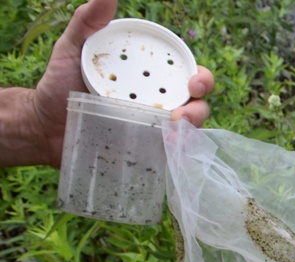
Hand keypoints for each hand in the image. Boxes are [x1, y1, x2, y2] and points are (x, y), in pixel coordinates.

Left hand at [31, 0, 214, 166]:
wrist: (42, 125)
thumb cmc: (57, 85)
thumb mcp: (72, 48)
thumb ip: (87, 21)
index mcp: (148, 77)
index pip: (186, 74)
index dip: (201, 77)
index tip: (194, 82)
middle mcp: (157, 102)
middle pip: (197, 105)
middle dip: (199, 109)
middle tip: (182, 114)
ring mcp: (153, 130)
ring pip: (190, 132)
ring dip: (190, 133)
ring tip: (173, 135)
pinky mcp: (145, 153)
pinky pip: (171, 156)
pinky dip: (176, 154)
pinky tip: (168, 150)